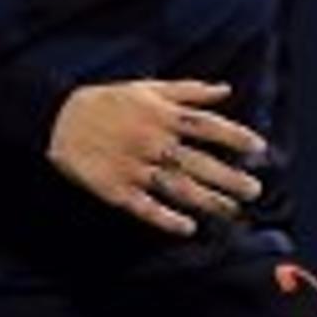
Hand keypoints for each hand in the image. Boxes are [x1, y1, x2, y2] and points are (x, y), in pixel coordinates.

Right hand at [48, 78, 268, 234]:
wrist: (58, 120)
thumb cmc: (107, 102)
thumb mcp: (147, 88)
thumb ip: (189, 91)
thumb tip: (226, 90)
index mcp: (162, 115)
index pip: (208, 126)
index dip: (235, 137)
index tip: (259, 149)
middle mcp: (152, 142)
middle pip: (198, 162)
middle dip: (229, 177)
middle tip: (254, 190)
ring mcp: (134, 167)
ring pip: (177, 187)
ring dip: (207, 200)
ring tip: (232, 210)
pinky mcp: (116, 189)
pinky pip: (144, 207)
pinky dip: (165, 218)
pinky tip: (187, 228)